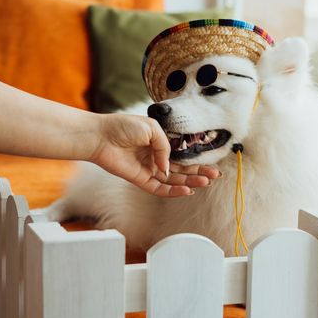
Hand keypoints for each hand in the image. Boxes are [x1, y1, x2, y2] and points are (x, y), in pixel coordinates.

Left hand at [89, 114, 220, 196]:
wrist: (101, 135)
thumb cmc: (123, 126)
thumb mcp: (152, 128)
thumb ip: (165, 146)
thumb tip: (167, 167)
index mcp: (159, 143)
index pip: (182, 155)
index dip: (197, 161)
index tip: (213, 164)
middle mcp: (156, 158)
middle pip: (182, 169)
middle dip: (199, 173)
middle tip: (215, 176)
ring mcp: (149, 169)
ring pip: (173, 180)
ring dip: (189, 182)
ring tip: (205, 183)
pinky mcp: (140, 179)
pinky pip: (159, 189)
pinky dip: (173, 190)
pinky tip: (186, 190)